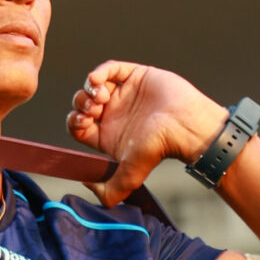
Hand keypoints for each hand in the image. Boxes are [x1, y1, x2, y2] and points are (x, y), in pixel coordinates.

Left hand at [67, 61, 225, 204]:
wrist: (184, 125)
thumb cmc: (160, 148)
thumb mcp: (130, 176)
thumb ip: (109, 191)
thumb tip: (87, 185)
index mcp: (109, 136)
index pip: (79, 127)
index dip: (75, 122)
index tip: (83, 122)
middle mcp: (114, 115)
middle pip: (82, 105)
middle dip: (81, 104)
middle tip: (93, 109)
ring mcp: (124, 94)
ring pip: (93, 86)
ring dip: (89, 89)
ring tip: (101, 96)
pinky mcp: (135, 76)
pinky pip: (110, 68)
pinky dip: (99, 72)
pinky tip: (98, 81)